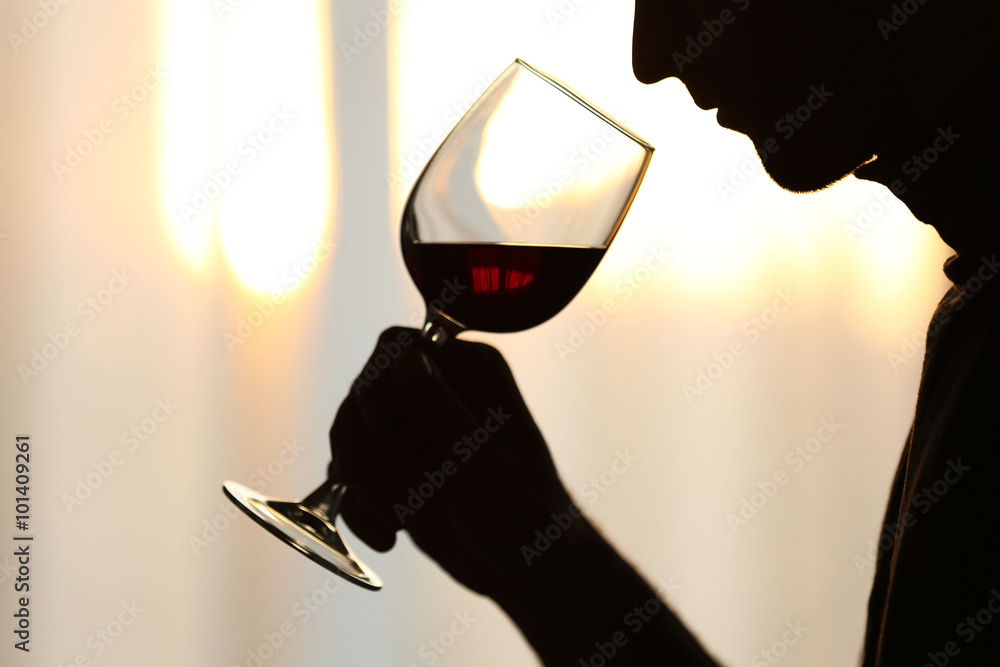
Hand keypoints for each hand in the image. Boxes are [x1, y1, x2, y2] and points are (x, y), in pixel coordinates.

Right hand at [329, 327, 583, 597]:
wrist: (525, 572)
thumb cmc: (525, 514)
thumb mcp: (484, 466)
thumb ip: (442, 411)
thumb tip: (403, 357)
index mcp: (471, 372)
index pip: (399, 349)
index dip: (377, 383)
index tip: (378, 429)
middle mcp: (438, 390)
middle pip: (364, 393)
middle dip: (360, 443)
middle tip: (360, 482)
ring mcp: (412, 429)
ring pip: (352, 436)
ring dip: (362, 483)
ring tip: (394, 522)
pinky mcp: (393, 466)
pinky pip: (352, 475)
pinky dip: (359, 508)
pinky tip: (388, 538)